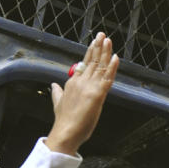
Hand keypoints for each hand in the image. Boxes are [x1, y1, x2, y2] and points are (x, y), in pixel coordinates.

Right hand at [47, 32, 119, 154]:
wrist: (65, 132)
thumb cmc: (64, 121)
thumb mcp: (58, 103)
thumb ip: (57, 92)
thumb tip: (53, 85)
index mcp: (72, 82)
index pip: (83, 63)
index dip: (90, 52)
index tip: (95, 42)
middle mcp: (80, 82)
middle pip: (91, 61)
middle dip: (98, 47)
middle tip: (102, 35)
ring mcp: (89, 86)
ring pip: (99, 66)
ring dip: (105, 52)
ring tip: (108, 40)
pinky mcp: (97, 94)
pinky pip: (107, 77)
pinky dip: (112, 67)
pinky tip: (115, 57)